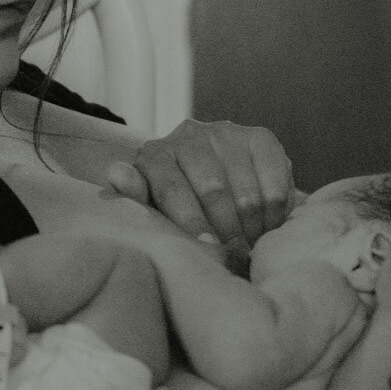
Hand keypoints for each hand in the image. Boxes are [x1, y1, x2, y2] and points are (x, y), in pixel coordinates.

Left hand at [128, 119, 294, 250]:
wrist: (217, 190)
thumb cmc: (175, 211)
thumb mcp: (150, 211)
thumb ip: (133, 199)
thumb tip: (116, 173)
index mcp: (155, 154)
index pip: (171, 189)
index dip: (190, 223)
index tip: (207, 248)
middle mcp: (189, 135)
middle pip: (212, 189)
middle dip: (225, 231)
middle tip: (234, 256)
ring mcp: (226, 133)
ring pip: (246, 191)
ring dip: (252, 227)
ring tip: (250, 246)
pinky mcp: (260, 138)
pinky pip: (274, 181)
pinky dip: (275, 212)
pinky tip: (268, 227)